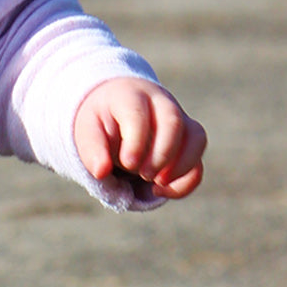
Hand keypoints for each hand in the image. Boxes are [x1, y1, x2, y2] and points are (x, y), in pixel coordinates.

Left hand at [74, 78, 205, 200]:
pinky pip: (199, 161)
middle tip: (143, 174)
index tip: (127, 163)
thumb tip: (101, 172)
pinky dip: (186, 182)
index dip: (136, 141)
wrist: (117, 109)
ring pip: (196, 139)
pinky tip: (161, 190)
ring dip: (181, 167)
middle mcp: (161, 103)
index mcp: (131, 96)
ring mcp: (180, 120)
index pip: (139, 114)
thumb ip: (92, 149)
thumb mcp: (87, 130)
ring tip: (156, 184)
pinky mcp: (189, 141)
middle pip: (173, 123)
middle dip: (161, 154)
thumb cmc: (102, 121)